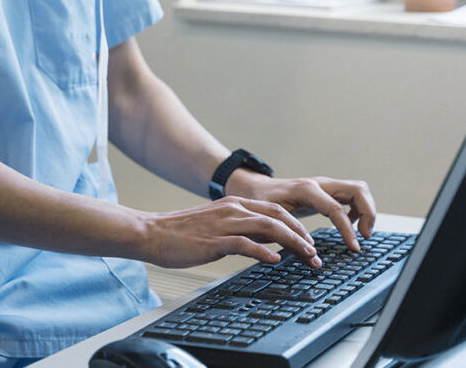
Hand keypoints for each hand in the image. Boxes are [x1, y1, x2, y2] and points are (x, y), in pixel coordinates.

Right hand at [142, 196, 319, 268]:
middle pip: (279, 217)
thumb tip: (267, 243)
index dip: (297, 225)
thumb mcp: (215, 226)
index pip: (275, 210)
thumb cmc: (179, 233)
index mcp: (233, 204)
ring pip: (269, 228)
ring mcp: (224, 224)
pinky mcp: (214, 241)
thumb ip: (241, 230)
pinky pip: (246, 244)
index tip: (309, 242)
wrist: (150, 233)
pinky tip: (275, 261)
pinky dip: (264, 252)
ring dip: (293, 243)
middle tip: (315, 252)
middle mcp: (232, 209)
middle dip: (302, 234)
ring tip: (306, 256)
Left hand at [227, 171, 375, 251]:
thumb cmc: (259, 202)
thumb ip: (288, 233)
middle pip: (359, 190)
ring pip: (359, 190)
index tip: (354, 248)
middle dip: (368, 214)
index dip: (348, 230)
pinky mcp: (326, 190)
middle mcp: (319, 183)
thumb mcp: (269, 217)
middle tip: (364, 236)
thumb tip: (308, 253)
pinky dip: (357, 209)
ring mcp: (325, 185)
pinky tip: (348, 225)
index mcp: (306, 190)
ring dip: (366, 210)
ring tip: (359, 232)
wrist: (253, 188)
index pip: (337, 209)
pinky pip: (352, 195)